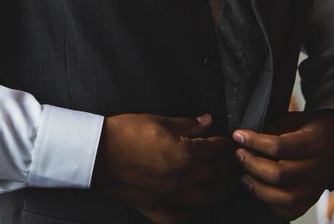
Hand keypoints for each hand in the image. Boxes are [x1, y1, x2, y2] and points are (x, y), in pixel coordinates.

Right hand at [92, 113, 238, 222]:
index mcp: (184, 154)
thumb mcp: (158, 120)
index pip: (215, 150)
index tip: (230, 142)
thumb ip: (187, 124)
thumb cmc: (123, 134)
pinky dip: (190, 213)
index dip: (225, 144)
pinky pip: (179, 216)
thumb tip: (206, 121)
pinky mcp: (154, 207)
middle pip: (216, 174)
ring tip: (228, 184)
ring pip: (205, 198)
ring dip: (221, 190)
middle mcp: (181, 179)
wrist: (96, 153)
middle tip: (237, 161)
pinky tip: (195, 207)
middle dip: (229, 166)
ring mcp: (169, 196)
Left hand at [233, 111, 333, 220]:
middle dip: (252, 165)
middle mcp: (318, 168)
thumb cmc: (309, 129)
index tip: (238, 135)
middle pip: (280, 174)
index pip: (280, 146)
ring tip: (243, 175)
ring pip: (285, 197)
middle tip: (238, 155)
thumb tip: (244, 137)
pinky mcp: (311, 200)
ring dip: (258, 188)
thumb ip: (272, 128)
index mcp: (315, 142)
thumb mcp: (294, 118)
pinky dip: (269, 204)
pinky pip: (289, 211)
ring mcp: (316, 188)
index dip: (254, 141)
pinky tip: (258, 190)